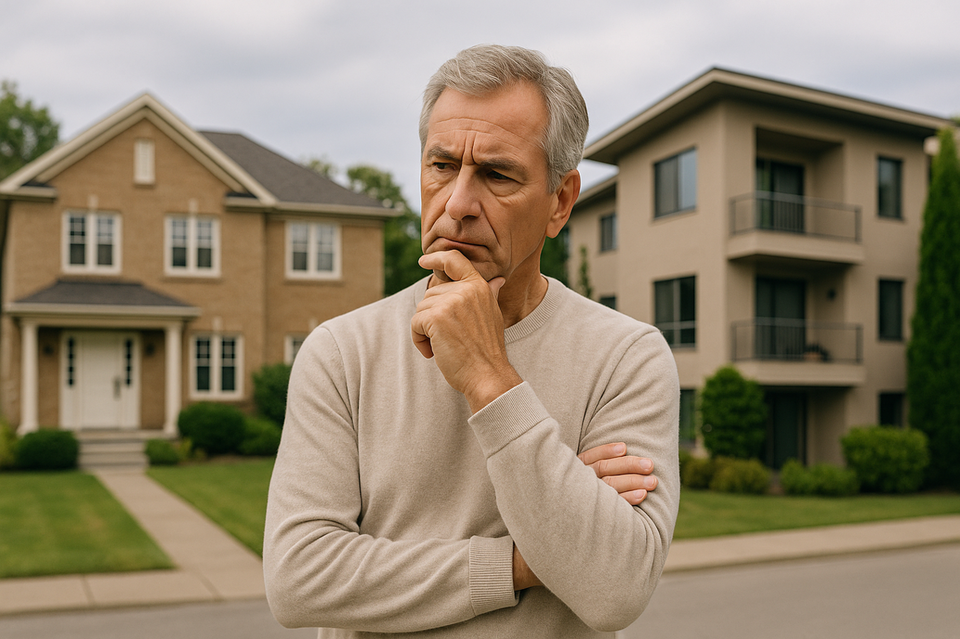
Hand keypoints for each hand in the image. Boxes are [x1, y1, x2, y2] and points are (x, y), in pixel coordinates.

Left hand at [411, 250, 521, 411]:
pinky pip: (415, 324)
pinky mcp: (436, 317)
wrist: (488, 374)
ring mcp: (450, 302)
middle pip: (431, 294)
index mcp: (480, 287)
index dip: (436, 258)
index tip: (423, 260)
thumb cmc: (487, 350)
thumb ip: (489, 294)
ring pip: (421, 309)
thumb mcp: (493, 315)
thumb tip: (498, 279)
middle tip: (449, 338)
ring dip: (425, 331)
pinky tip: (434, 352)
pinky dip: (419, 340)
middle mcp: (466, 290)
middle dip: (432, 317)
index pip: (455, 260)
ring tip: (444, 345)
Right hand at [513, 443, 657, 589]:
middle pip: (602, 471)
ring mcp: (575, 505)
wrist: (530, 553)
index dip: (606, 451)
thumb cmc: (547, 517)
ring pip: (608, 489)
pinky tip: (641, 497)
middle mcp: (568, 488)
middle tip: (650, 465)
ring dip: (633, 483)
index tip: (624, 447)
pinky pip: (608, 509)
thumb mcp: (555, 490)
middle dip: (628, 466)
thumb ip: (571, 477)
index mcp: (563, 476)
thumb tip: (600, 465)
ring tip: (652, 482)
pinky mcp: (583, 524)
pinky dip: (626, 501)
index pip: (588, 458)